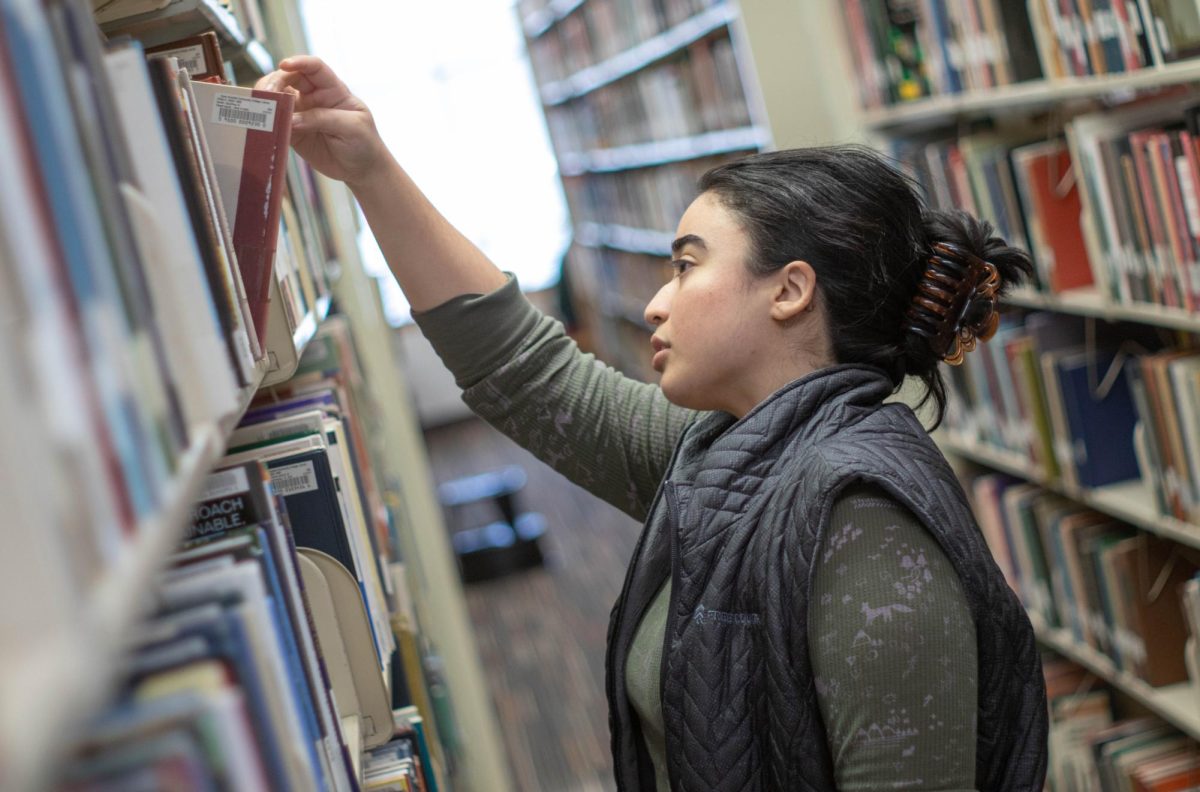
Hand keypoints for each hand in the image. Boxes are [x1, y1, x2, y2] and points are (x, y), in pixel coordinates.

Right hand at [255, 56, 390, 187]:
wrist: (362, 169)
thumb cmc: (364, 143)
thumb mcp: (351, 127)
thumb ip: (323, 119)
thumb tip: (291, 119)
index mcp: (332, 89)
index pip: (314, 67)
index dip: (299, 62)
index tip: (284, 65)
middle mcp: (314, 97)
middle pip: (289, 78)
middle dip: (275, 81)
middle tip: (267, 93)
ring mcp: (301, 114)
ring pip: (277, 98)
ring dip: (266, 100)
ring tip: (261, 110)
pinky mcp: (293, 132)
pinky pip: (275, 123)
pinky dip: (266, 122)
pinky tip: (262, 126)